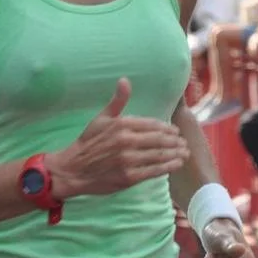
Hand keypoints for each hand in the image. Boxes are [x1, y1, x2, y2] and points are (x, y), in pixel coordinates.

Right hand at [46, 78, 189, 198]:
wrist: (73, 169)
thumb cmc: (88, 142)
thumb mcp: (101, 118)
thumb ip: (117, 100)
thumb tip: (125, 80)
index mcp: (122, 125)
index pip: (153, 125)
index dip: (167, 128)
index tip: (175, 131)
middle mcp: (127, 141)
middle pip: (159, 140)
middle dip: (175, 141)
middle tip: (184, 142)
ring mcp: (129, 160)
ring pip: (159, 155)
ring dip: (175, 154)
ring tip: (185, 153)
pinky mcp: (129, 177)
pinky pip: (154, 171)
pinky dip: (168, 167)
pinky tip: (176, 164)